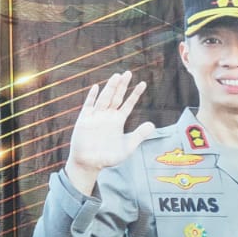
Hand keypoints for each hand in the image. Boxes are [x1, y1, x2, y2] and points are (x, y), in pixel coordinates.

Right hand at [62, 71, 153, 196]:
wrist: (90, 163)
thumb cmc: (109, 157)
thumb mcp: (128, 146)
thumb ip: (139, 135)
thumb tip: (152, 124)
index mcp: (118, 121)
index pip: (128, 104)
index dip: (135, 94)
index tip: (143, 84)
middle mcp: (107, 116)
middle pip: (116, 97)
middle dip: (122, 86)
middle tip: (128, 73)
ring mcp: (96, 116)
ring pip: (104, 98)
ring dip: (110, 88)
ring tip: (116, 76)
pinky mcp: (84, 120)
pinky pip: (89, 106)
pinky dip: (92, 97)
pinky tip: (96, 87)